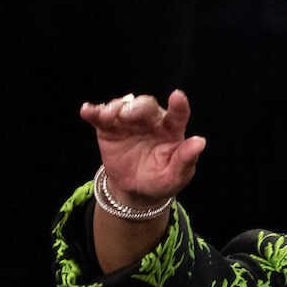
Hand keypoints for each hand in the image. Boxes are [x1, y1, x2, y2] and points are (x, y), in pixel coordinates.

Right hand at [80, 91, 205, 204]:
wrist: (136, 190)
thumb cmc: (161, 180)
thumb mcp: (175, 176)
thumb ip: (185, 159)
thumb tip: (200, 142)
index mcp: (172, 130)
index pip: (178, 114)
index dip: (179, 105)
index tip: (177, 96)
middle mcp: (151, 121)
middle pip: (146, 106)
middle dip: (137, 107)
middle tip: (127, 116)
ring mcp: (128, 122)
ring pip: (123, 106)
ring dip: (114, 108)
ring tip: (106, 116)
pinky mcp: (109, 128)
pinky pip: (100, 116)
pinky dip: (93, 111)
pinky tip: (86, 110)